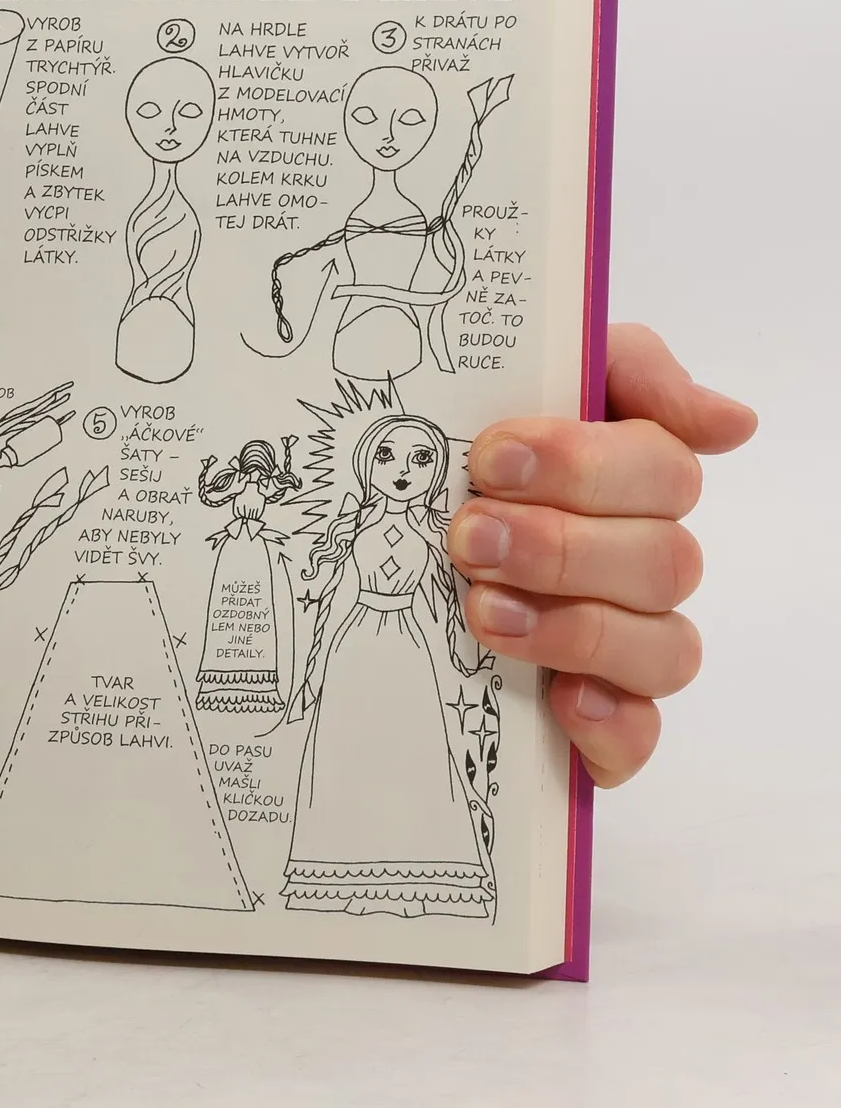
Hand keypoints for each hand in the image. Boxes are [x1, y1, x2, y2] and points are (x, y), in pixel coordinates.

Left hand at [447, 324, 756, 787]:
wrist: (377, 533)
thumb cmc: (466, 461)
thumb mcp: (524, 379)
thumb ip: (626, 370)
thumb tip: (730, 422)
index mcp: (633, 483)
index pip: (663, 472)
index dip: (583, 466)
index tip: (493, 460)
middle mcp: (641, 564)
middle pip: (661, 562)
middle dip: (559, 546)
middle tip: (469, 536)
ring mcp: (625, 645)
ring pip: (662, 648)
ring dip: (574, 626)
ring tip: (482, 608)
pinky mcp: (596, 719)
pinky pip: (637, 737)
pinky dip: (610, 723)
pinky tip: (562, 697)